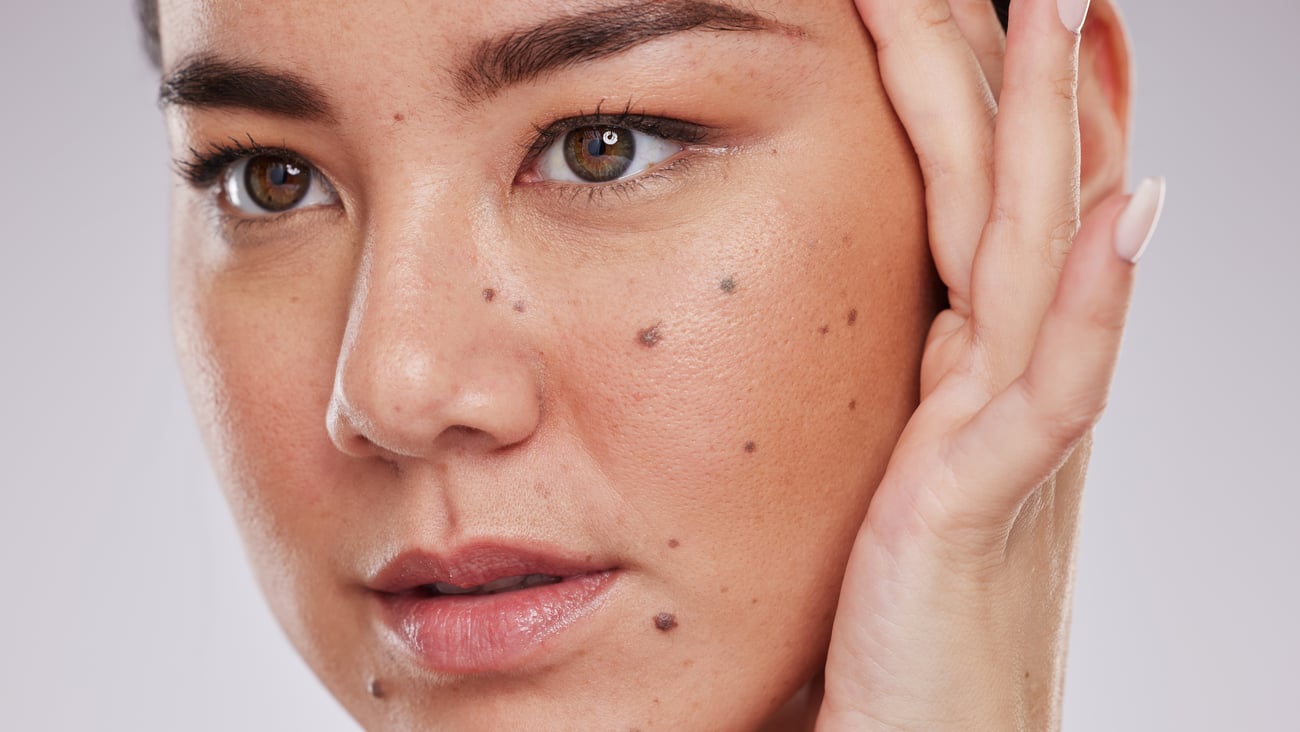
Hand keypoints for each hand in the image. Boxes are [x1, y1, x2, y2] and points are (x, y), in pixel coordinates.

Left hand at [818, 0, 1164, 728]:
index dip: (1018, 101)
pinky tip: (1125, 212)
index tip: (1011, 4)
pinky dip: (1097, 298)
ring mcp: (1010, 437)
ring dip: (1057, 133)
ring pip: (1038, 256)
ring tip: (1065, 9)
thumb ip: (919, 387)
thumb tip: (916, 316)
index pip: (1004, 204)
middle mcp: (1010, 383)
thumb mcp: (903, 465)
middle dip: (1031, 74)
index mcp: (979, 367)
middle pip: (1026, 198)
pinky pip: (1055, 385)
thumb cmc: (898, 620)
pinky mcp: (983, 503)